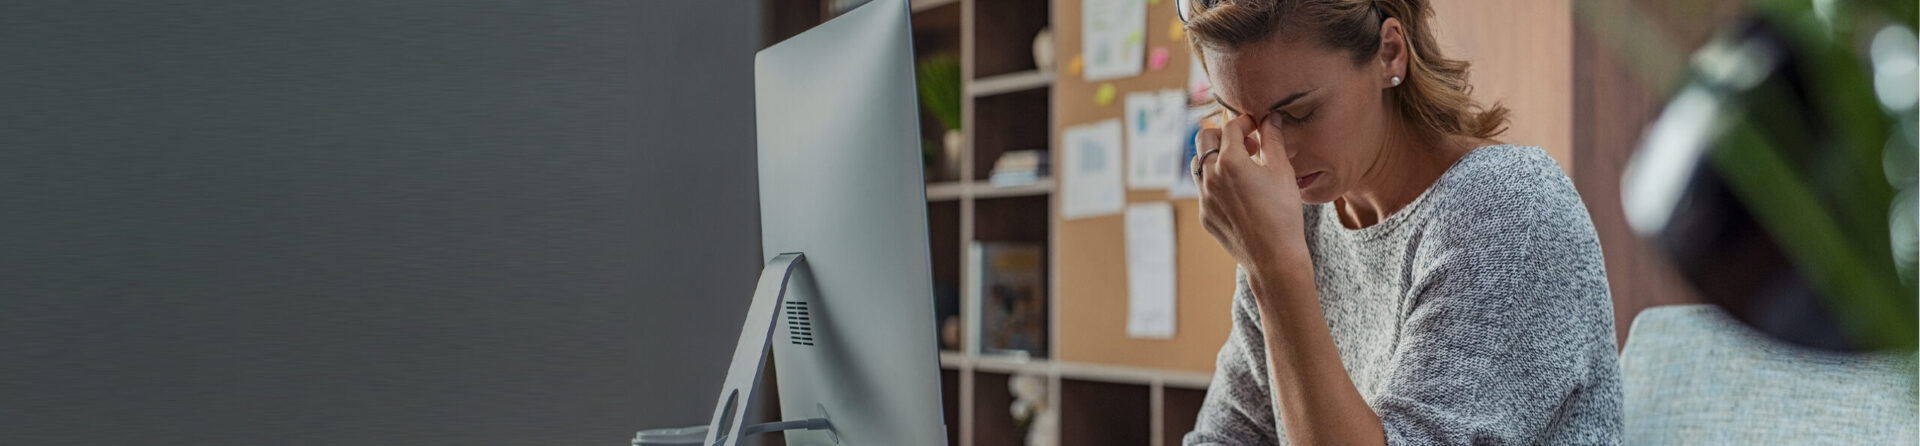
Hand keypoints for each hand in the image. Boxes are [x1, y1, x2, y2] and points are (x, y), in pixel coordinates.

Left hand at [1192, 115, 1310, 278]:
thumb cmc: (1283, 213)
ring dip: (1215, 157)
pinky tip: (1238, 192)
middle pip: (1203, 138)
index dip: (1245, 122)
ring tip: (1241, 166)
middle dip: (1223, 134)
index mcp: (1230, 161)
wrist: (1274, 258)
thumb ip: (1273, 140)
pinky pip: (1203, 190)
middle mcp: (1210, 177)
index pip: (1230, 127)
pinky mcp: (1204, 215)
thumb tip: (1270, 118)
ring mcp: (1204, 198)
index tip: (1256, 127)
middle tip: (1245, 143)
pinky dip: (1216, 181)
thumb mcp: (1282, 172)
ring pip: (1199, 164)